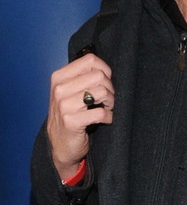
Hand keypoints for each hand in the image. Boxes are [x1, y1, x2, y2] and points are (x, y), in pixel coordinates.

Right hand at [46, 53, 113, 180]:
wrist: (60, 144)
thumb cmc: (69, 114)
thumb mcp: (70, 91)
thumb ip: (83, 76)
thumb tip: (104, 68)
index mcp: (59, 77)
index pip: (90, 60)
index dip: (105, 70)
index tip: (106, 82)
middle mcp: (59, 89)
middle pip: (99, 76)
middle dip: (110, 88)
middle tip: (108, 99)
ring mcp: (64, 106)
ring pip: (102, 92)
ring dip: (111, 102)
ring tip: (107, 108)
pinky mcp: (72, 122)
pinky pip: (101, 112)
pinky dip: (109, 116)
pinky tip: (105, 119)